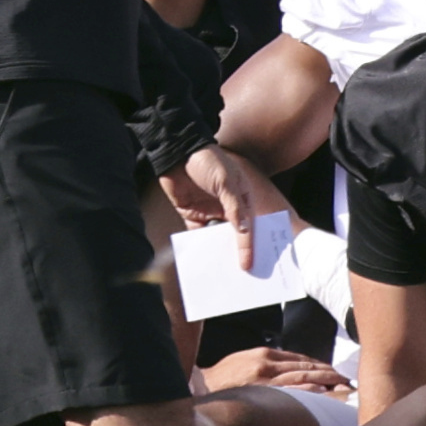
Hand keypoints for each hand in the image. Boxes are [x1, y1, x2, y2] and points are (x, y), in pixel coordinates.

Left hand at [161, 146, 290, 270]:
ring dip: (217, 251)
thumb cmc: (206, 160)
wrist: (176, 152)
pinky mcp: (192, 215)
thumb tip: (244, 230)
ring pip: (216, 237)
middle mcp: (228, 207)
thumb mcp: (225, 180)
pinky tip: (201, 260)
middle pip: (235, 234)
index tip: (248, 263)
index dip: (249, 245)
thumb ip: (234, 206)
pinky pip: (197, 235)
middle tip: (239, 274)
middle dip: (236, 251)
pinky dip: (199, 246)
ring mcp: (210, 212)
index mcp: (242, 197)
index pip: (249, 225)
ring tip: (219, 272)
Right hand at [203, 346, 351, 395]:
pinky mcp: (261, 391)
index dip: (319, 366)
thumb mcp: (245, 361)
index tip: (332, 372)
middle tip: (345, 379)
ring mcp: (265, 378)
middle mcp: (267, 363)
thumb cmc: (223, 377)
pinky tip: (322, 393)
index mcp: (264, 354)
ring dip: (324, 382)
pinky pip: (290, 390)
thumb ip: (266, 364)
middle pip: (305, 367)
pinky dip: (308, 390)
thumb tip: (288, 371)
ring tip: (340, 387)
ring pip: (302, 378)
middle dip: (327, 373)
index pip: (299, 359)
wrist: (201, 387)